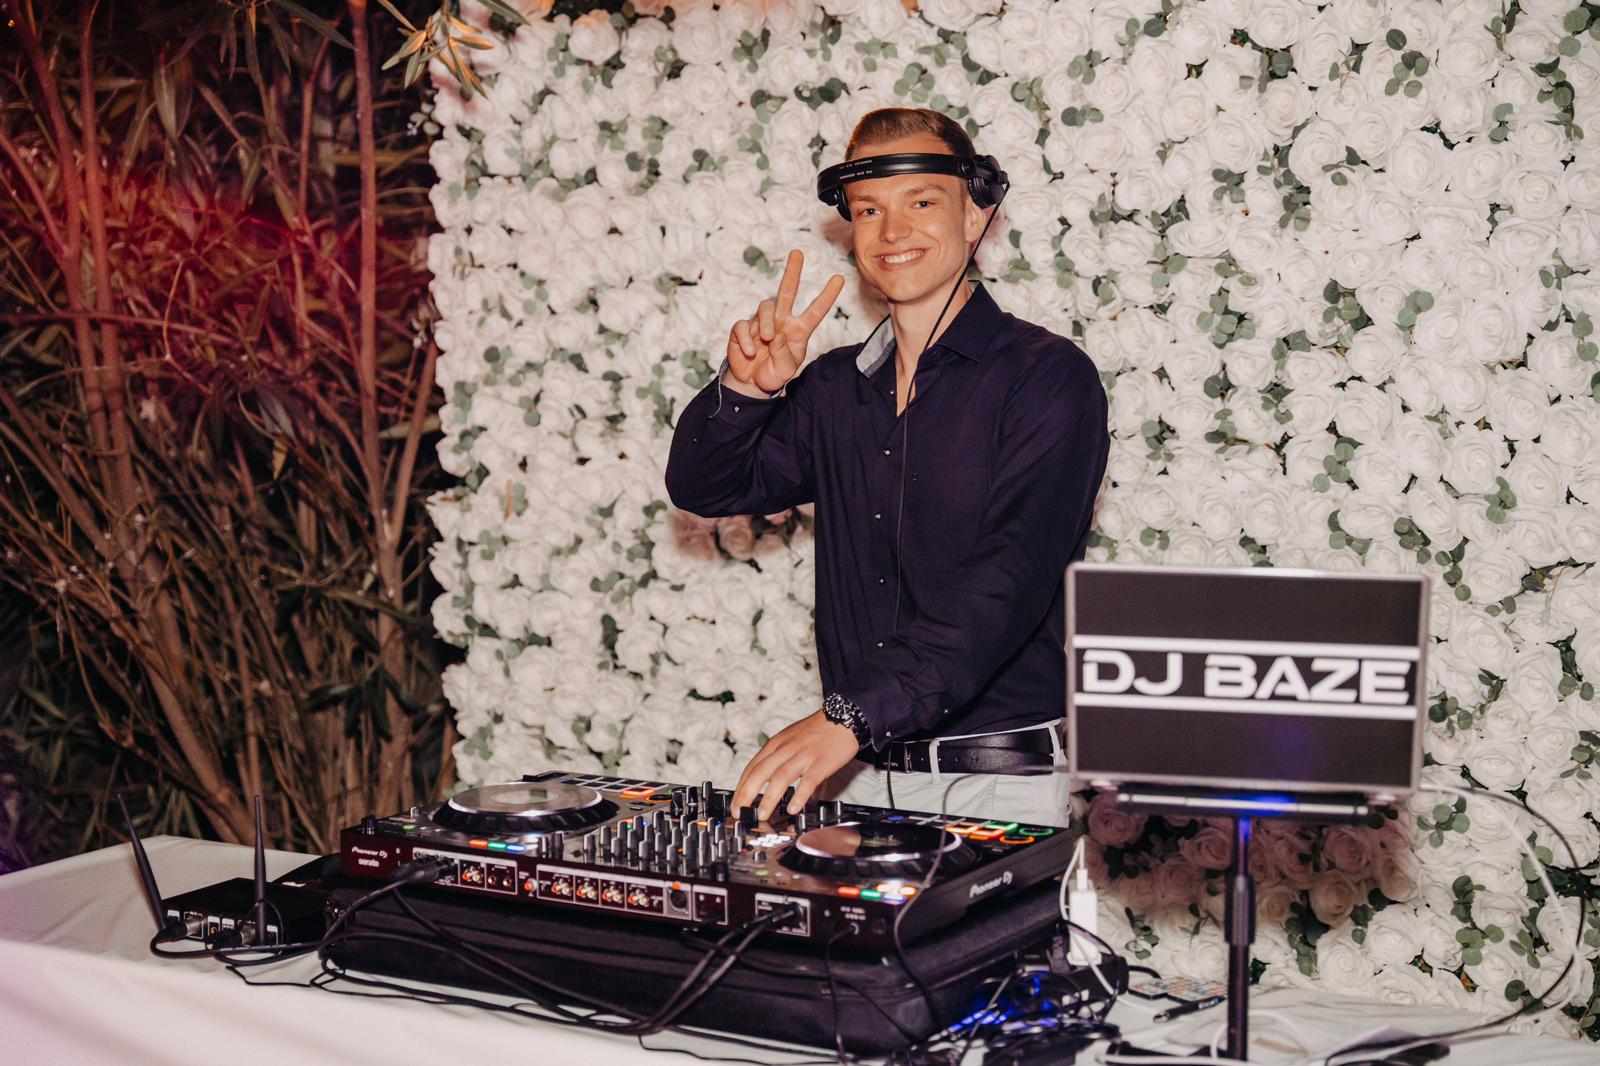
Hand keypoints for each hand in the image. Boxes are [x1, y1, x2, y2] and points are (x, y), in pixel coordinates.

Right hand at [727, 250, 844, 394]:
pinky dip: (745, 339)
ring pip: (765, 307)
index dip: (827, 296)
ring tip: (764, 339)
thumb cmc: (773, 374)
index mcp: (798, 330)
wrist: (751, 384)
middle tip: (798, 253)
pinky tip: (749, 352)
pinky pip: (743, 326)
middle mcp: (781, 322)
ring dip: (764, 322)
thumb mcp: (785, 370)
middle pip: (787, 291)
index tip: (839, 279)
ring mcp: (760, 323)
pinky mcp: (742, 330)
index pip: (816, 310)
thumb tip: (778, 335)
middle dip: (793, 271)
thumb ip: (785, 354)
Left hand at [731, 708, 861, 821]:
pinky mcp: (821, 763)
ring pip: (781, 777)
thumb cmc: (816, 730)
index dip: (740, 787)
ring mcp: (804, 756)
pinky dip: (799, 795)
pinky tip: (793, 808)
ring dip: (769, 797)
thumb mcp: (789, 738)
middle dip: (746, 794)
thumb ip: (777, 758)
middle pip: (760, 772)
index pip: (752, 767)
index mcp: (776, 744)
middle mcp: (786, 749)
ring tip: (762, 814)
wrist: (843, 717)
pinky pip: (808, 781)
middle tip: (739, 812)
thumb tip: (765, 781)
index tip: (735, 804)